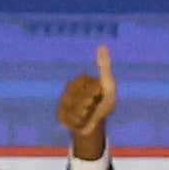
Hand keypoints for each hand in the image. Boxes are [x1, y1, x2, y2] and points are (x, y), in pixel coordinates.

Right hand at [58, 48, 115, 169]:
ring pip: (75, 109)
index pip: (86, 84)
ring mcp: (63, 101)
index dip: (94, 91)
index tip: (98, 93)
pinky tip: (82, 121)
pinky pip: (70, 119)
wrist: (96, 124)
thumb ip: (105, 66)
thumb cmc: (104, 103)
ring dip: (86, 114)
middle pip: (81, 98)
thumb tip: (102, 45)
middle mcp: (69, 88)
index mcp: (80, 80)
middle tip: (93, 105)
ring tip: (88, 113)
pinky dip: (79, 122)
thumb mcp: (108, 85)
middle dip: (91, 105)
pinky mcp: (60, 114)